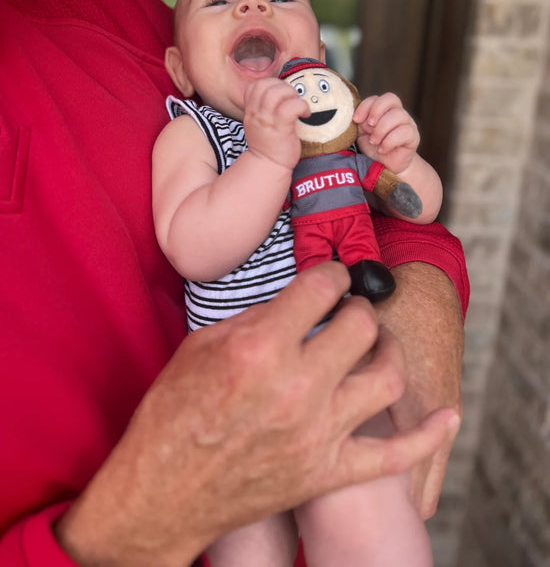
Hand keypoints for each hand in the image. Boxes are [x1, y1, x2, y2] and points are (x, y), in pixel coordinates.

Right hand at [55, 262, 457, 565]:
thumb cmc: (173, 416)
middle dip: (358, 308)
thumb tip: (296, 303)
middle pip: (361, 326)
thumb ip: (256, 319)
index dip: (332, 273)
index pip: (321, 288)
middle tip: (349, 310)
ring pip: (387, 378)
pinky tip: (447, 416)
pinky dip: (427, 436)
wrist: (163, 492)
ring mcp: (317, 433)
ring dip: (388, 352)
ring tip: (377, 346)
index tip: (332, 277)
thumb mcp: (202, 347)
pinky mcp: (326, 471)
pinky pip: (394, 456)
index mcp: (261, 348)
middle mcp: (296, 386)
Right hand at [243, 77, 308, 168]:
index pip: (254, 86)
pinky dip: (302, 106)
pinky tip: (305, 114)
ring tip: (298, 105)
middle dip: (283, 86)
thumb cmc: (269, 146)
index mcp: (251, 111)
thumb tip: (280, 95)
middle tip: (293, 99)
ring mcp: (267, 120)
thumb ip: (264, 110)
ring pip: (277, 93)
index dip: (270, 84)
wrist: (268, 166)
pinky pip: (291, 107)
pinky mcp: (281, 128)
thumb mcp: (259, 125)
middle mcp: (257, 114)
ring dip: (292, 94)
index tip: (281, 94)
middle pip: (266, 85)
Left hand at [353, 93, 419, 173]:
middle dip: (376, 112)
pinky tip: (382, 150)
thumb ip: (361, 123)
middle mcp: (398, 113)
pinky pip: (404, 132)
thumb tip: (359, 117)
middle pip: (391, 98)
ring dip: (381, 129)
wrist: (387, 167)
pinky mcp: (414, 136)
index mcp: (384, 110)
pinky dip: (389, 141)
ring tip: (374, 142)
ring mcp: (408, 123)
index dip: (366, 106)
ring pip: (398, 115)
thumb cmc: (374, 148)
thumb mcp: (362, 134)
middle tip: (369, 128)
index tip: (356, 120)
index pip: (378, 97)